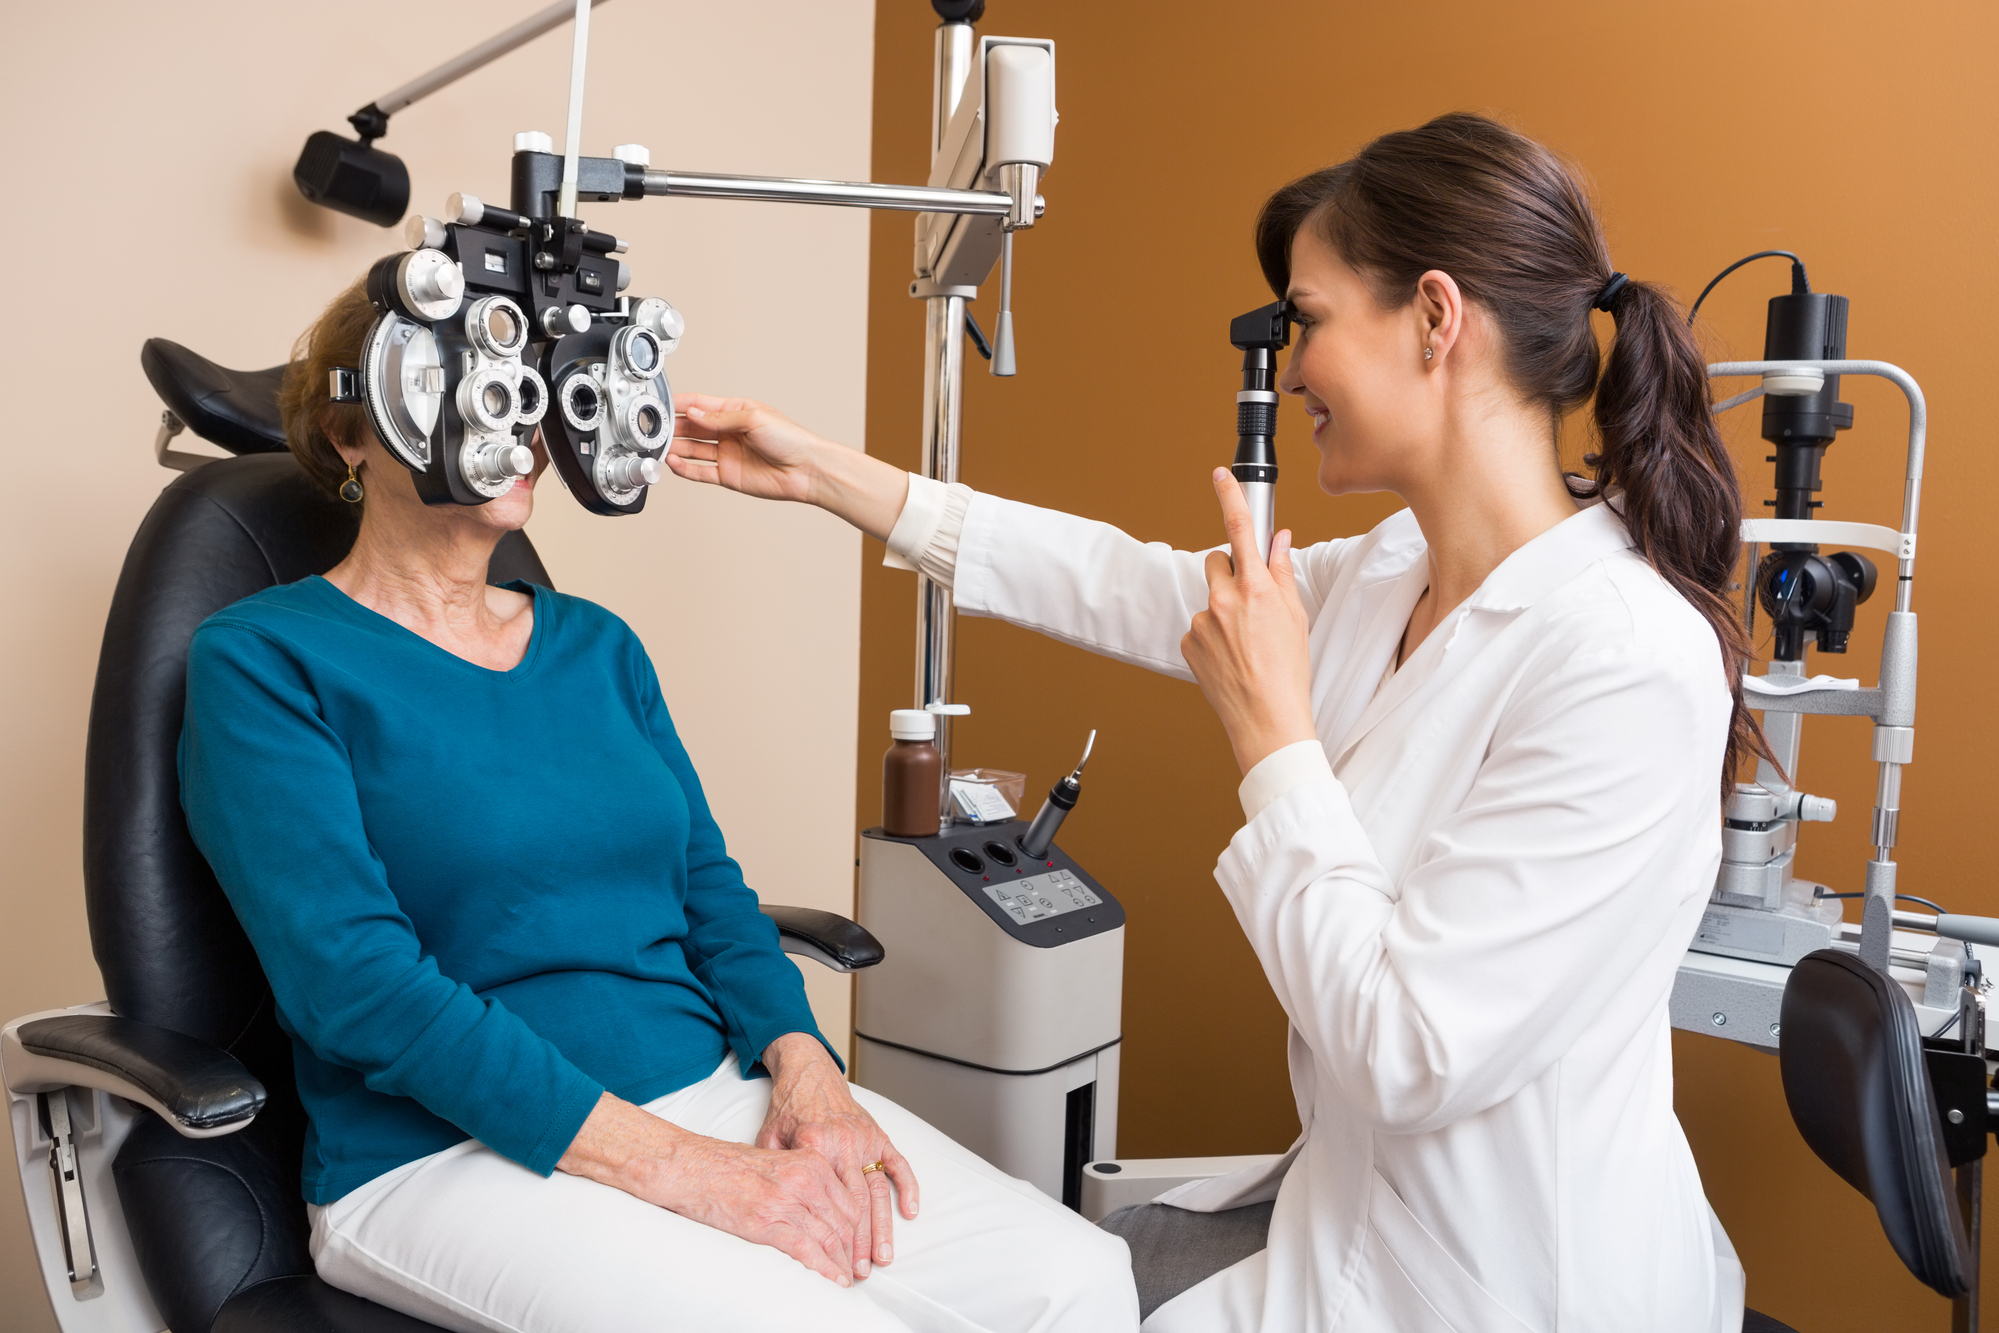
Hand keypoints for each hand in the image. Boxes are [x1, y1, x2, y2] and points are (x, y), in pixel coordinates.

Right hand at [556, 1091, 863, 1286]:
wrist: (691, 1167)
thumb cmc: (728, 1166)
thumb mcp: (777, 1163)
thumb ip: (803, 1180)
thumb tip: (822, 1211)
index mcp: (811, 1162)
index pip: (850, 1201)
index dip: (860, 1229)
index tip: (861, 1247)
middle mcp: (806, 1179)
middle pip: (846, 1222)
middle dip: (855, 1250)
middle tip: (860, 1270)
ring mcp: (788, 1200)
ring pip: (831, 1238)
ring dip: (843, 1264)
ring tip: (848, 1280)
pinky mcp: (768, 1222)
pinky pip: (807, 1250)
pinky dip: (824, 1269)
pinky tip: (832, 1280)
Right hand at [667, 394, 907, 539]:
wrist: (807, 470)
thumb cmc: (790, 439)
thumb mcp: (753, 418)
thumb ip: (719, 418)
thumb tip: (693, 414)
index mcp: (734, 411)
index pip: (699, 405)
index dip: (680, 404)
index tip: (660, 404)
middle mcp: (728, 432)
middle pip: (692, 427)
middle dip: (673, 427)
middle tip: (655, 428)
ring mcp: (727, 454)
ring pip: (693, 449)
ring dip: (676, 447)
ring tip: (660, 447)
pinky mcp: (728, 475)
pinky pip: (700, 471)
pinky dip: (685, 467)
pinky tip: (673, 462)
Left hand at [758, 1033, 917, 1280]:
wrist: (809, 1074)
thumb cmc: (787, 1109)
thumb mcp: (769, 1139)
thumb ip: (773, 1171)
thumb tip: (769, 1211)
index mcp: (816, 1146)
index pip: (829, 1202)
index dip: (834, 1236)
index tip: (834, 1262)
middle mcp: (844, 1144)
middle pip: (857, 1203)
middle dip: (861, 1242)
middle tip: (862, 1271)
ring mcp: (865, 1139)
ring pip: (878, 1190)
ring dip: (883, 1226)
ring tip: (883, 1257)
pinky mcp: (878, 1134)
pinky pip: (898, 1163)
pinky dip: (908, 1187)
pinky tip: (911, 1212)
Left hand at [1181, 468, 1316, 774]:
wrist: (1266, 719)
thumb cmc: (1288, 671)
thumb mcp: (1295, 616)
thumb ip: (1282, 573)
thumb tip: (1279, 541)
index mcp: (1256, 589)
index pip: (1240, 529)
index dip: (1229, 496)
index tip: (1220, 475)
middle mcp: (1224, 600)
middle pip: (1217, 562)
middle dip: (1231, 572)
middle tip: (1251, 601)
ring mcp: (1203, 621)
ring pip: (1211, 598)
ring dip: (1224, 610)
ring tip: (1245, 643)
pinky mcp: (1188, 642)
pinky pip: (1199, 626)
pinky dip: (1212, 636)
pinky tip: (1231, 658)